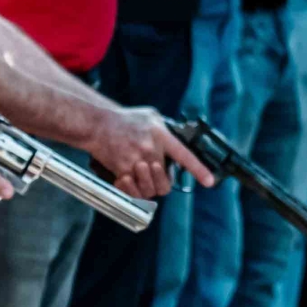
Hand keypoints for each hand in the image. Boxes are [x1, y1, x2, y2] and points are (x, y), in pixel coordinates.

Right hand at [83, 103, 212, 197]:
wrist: (97, 123)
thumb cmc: (123, 119)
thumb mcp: (150, 115)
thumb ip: (165, 127)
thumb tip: (176, 137)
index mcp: (161, 135)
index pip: (184, 155)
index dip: (199, 170)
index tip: (209, 182)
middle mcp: (150, 150)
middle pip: (165, 182)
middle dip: (161, 183)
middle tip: (153, 175)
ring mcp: (136, 161)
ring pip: (149, 189)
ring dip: (144, 187)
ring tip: (138, 175)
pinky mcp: (121, 169)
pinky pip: (132, 190)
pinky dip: (130, 190)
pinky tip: (126, 180)